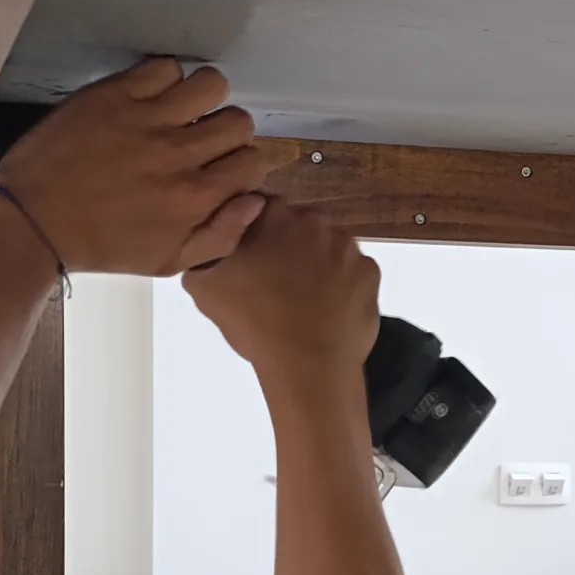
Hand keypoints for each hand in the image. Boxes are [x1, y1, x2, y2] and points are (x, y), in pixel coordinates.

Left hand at [0, 57, 264, 274]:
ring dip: (204, 97)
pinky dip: (165, 79)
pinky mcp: (115, 95)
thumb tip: (254, 201)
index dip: (241, 164)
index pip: (253, 162)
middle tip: (202, 140)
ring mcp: (146, 120)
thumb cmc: (100, 244)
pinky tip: (150, 99)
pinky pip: (165, 67)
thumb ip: (219, 237)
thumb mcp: (166, 262)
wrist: (33, 220)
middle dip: (228, 131)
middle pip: (239, 120)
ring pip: (212, 84)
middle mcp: (176, 155)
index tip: (222, 168)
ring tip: (182, 112)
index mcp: (193, 199)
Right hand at [183, 202, 379, 389]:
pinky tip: (327, 311)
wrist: (307, 364)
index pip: (260, 209)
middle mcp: (314, 220)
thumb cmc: (254, 323)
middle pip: (298, 226)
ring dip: (318, 265)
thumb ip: (204, 252)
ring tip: (304, 303)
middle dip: (288, 247)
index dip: (254, 233)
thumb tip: (212, 244)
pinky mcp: (370, 272)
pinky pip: (353, 273)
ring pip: (329, 248)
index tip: (252, 258)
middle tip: (276, 284)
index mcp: (273, 214)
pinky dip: (343, 287)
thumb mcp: (203, 287)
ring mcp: (348, 246)